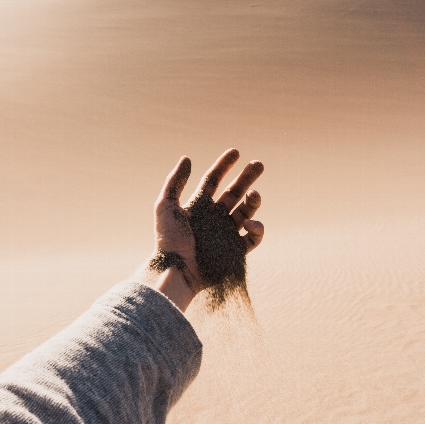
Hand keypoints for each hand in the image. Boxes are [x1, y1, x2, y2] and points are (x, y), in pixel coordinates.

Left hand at [149, 149, 263, 310]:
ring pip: (246, 211)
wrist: (175, 271)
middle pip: (234, 192)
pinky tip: (250, 222)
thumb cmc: (168, 240)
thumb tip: (187, 158)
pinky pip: (253, 237)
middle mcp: (213, 217)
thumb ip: (175, 181)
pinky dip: (257, 228)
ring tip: (254, 194)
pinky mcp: (235, 251)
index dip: (224, 165)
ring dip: (253, 200)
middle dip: (247, 177)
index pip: (213, 180)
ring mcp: (225, 234)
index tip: (236, 152)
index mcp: (198, 206)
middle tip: (259, 164)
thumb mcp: (166, 206)